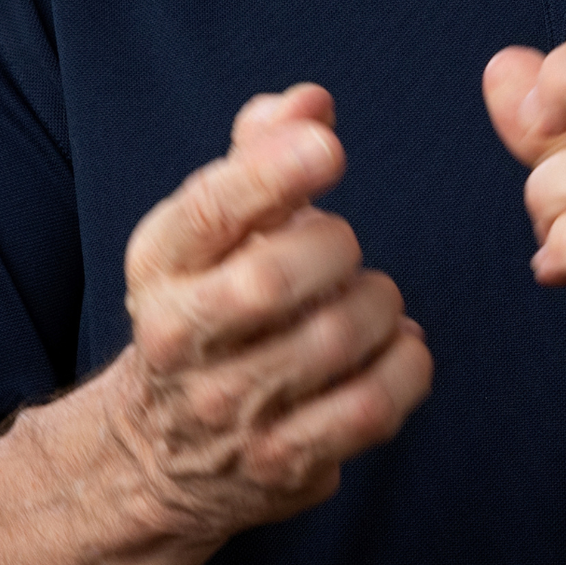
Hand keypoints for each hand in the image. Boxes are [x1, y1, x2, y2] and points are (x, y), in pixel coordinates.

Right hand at [113, 86, 432, 539]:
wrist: (161, 449)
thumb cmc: (208, 308)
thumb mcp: (211, 230)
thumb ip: (259, 154)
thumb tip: (310, 102)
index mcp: (159, 265)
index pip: (207, 212)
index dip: (271, 173)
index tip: (328, 148)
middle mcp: (178, 339)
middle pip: (272, 279)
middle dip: (334, 248)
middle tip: (343, 247)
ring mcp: (228, 410)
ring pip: (333, 340)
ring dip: (378, 305)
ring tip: (372, 300)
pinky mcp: (281, 462)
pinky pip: (371, 406)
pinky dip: (406, 366)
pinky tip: (397, 349)